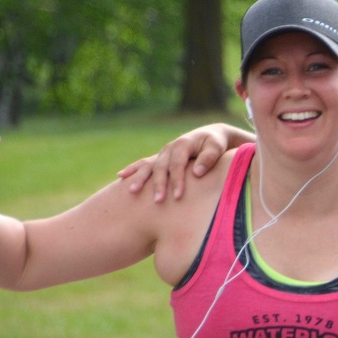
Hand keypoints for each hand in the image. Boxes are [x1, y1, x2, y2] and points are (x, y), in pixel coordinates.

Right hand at [116, 124, 239, 202]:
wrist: (209, 136)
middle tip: (158, 201)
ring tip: (132, 191)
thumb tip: (197, 173)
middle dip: (159, 184)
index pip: (178, 164)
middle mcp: (169, 148)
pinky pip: (144, 163)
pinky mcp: (160, 158)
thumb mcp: (216, 147)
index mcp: (183, 145)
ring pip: (149, 166)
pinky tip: (121, 176)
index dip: (177, 180)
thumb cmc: (215, 144)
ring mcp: (163, 153)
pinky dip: (133, 169)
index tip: (178, 196)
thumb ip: (209, 158)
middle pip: (161, 167)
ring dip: (140, 178)